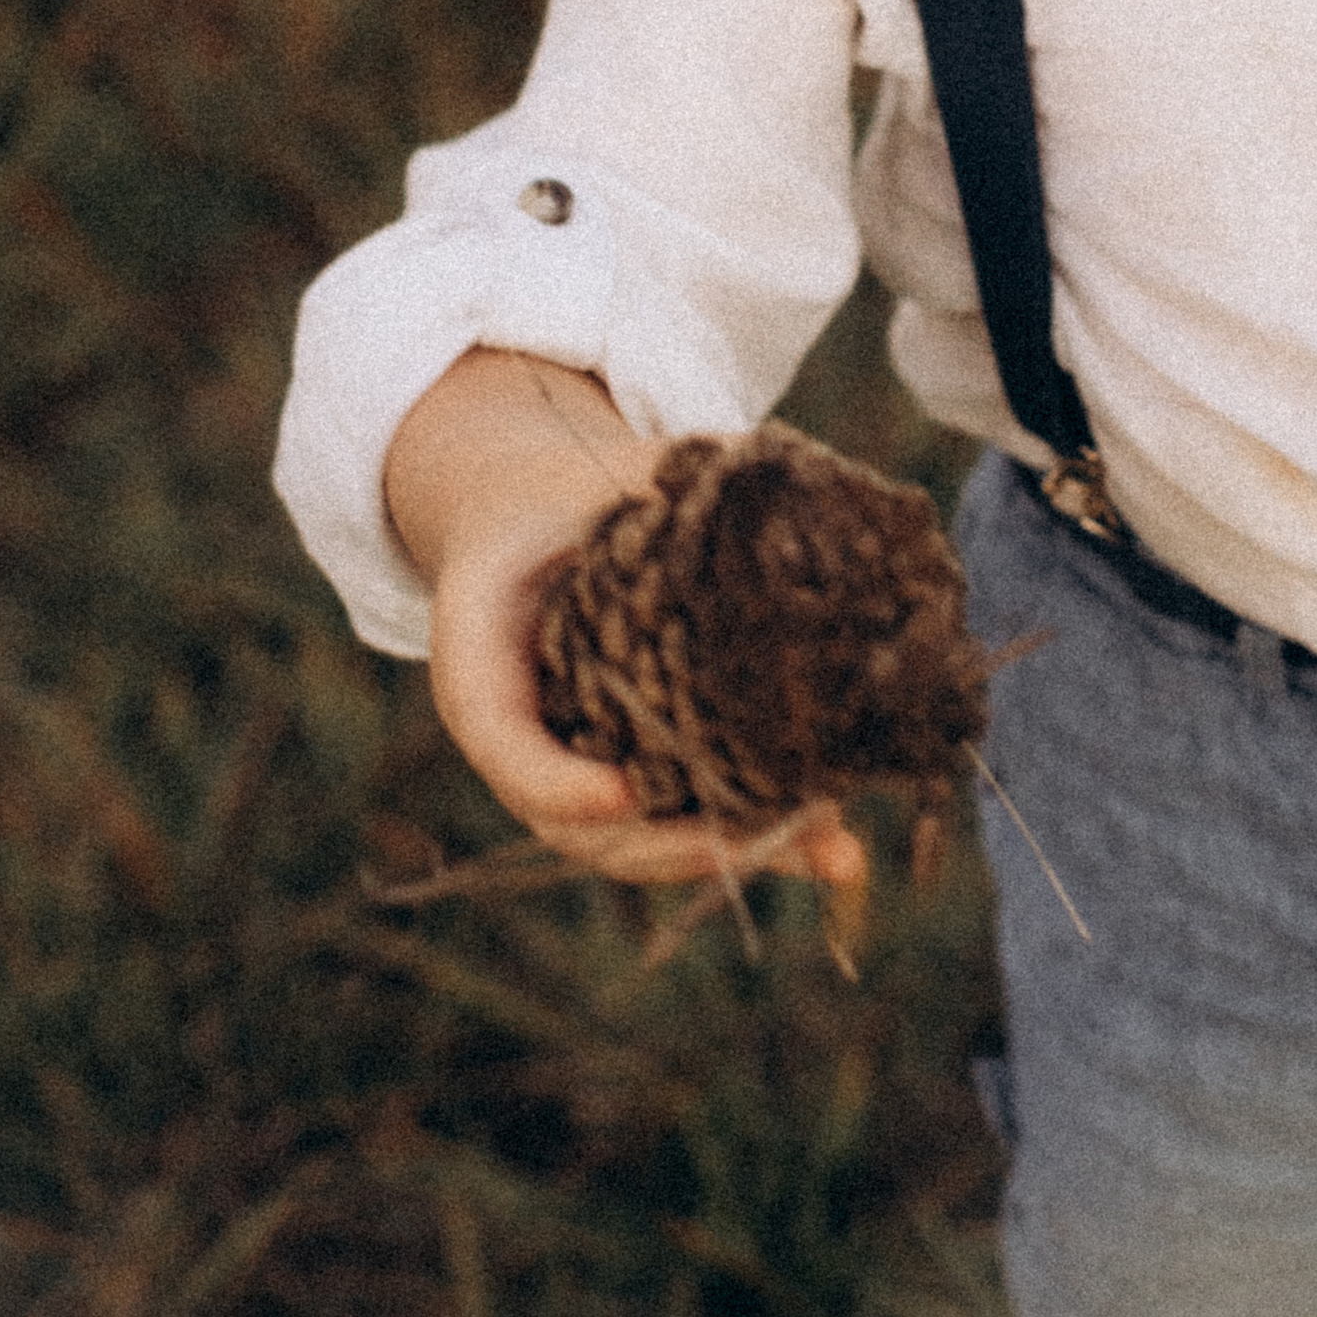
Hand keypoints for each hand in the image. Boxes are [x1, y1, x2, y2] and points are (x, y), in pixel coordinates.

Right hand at [386, 347, 867, 900]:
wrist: (533, 524)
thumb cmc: (562, 495)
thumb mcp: (586, 476)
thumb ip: (657, 477)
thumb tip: (764, 466)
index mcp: (480, 665)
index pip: (503, 742)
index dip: (559, 782)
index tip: (623, 793)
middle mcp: (525, 742)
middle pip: (585, 829)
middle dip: (678, 843)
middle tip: (759, 834)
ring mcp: (579, 769)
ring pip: (646, 844)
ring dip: (738, 851)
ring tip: (832, 850)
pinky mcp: (632, 775)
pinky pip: (684, 824)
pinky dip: (755, 837)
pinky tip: (836, 847)